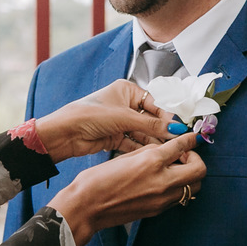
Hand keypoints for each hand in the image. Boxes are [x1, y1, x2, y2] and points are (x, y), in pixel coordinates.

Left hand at [35, 79, 180, 163]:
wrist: (66, 133)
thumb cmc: (90, 115)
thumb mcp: (125, 118)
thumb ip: (152, 125)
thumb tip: (175, 129)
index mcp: (127, 90)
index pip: (154, 103)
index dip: (167, 116)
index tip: (180, 127)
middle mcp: (124, 105)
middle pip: (150, 119)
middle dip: (162, 130)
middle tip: (179, 141)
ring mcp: (119, 122)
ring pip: (142, 132)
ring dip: (154, 141)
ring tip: (170, 151)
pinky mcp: (114, 137)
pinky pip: (133, 143)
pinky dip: (143, 149)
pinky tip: (155, 155)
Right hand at [49, 132, 205, 245]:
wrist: (86, 208)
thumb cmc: (97, 180)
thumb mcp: (124, 157)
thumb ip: (148, 151)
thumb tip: (164, 149)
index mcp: (152, 162)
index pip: (182, 147)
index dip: (190, 139)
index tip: (192, 137)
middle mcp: (162, 181)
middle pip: (199, 169)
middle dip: (196, 159)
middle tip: (184, 155)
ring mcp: (162, 199)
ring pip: (194, 186)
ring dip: (190, 175)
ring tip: (175, 169)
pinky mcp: (158, 210)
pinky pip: (180, 197)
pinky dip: (179, 187)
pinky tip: (164, 181)